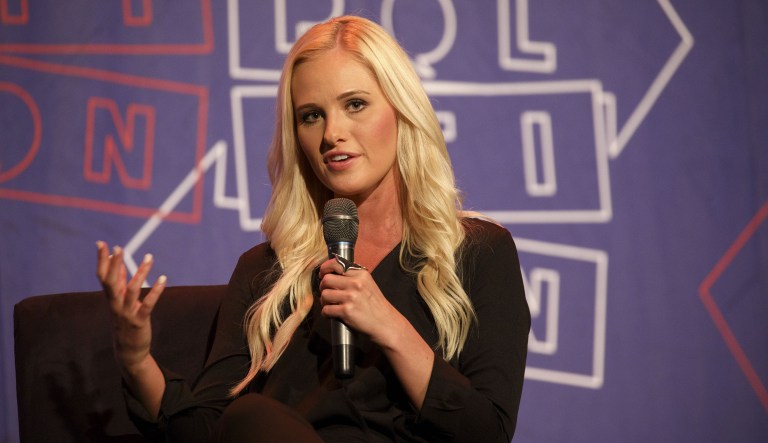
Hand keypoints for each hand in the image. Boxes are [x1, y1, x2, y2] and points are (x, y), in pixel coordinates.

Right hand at [96, 241, 165, 370]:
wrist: (128, 350)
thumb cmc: (125, 321)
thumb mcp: (120, 301)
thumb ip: (120, 282)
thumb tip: (118, 262)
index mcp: (111, 298)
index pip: (103, 276)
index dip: (102, 260)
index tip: (101, 243)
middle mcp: (116, 304)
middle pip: (112, 282)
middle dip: (115, 265)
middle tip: (119, 248)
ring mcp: (127, 313)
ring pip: (132, 290)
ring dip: (141, 273)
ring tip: (149, 257)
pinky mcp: (139, 321)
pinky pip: (148, 304)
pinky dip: (156, 291)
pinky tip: (163, 279)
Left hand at [317, 257, 400, 346]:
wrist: (385, 323)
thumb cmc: (375, 305)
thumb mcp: (367, 284)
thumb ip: (352, 277)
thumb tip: (331, 274)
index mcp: (360, 274)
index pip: (336, 264)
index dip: (324, 268)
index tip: (322, 274)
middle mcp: (356, 283)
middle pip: (326, 280)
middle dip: (323, 287)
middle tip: (327, 293)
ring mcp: (351, 297)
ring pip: (324, 295)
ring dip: (324, 301)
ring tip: (330, 305)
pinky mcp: (347, 311)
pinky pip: (326, 310)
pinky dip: (326, 313)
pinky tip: (332, 314)